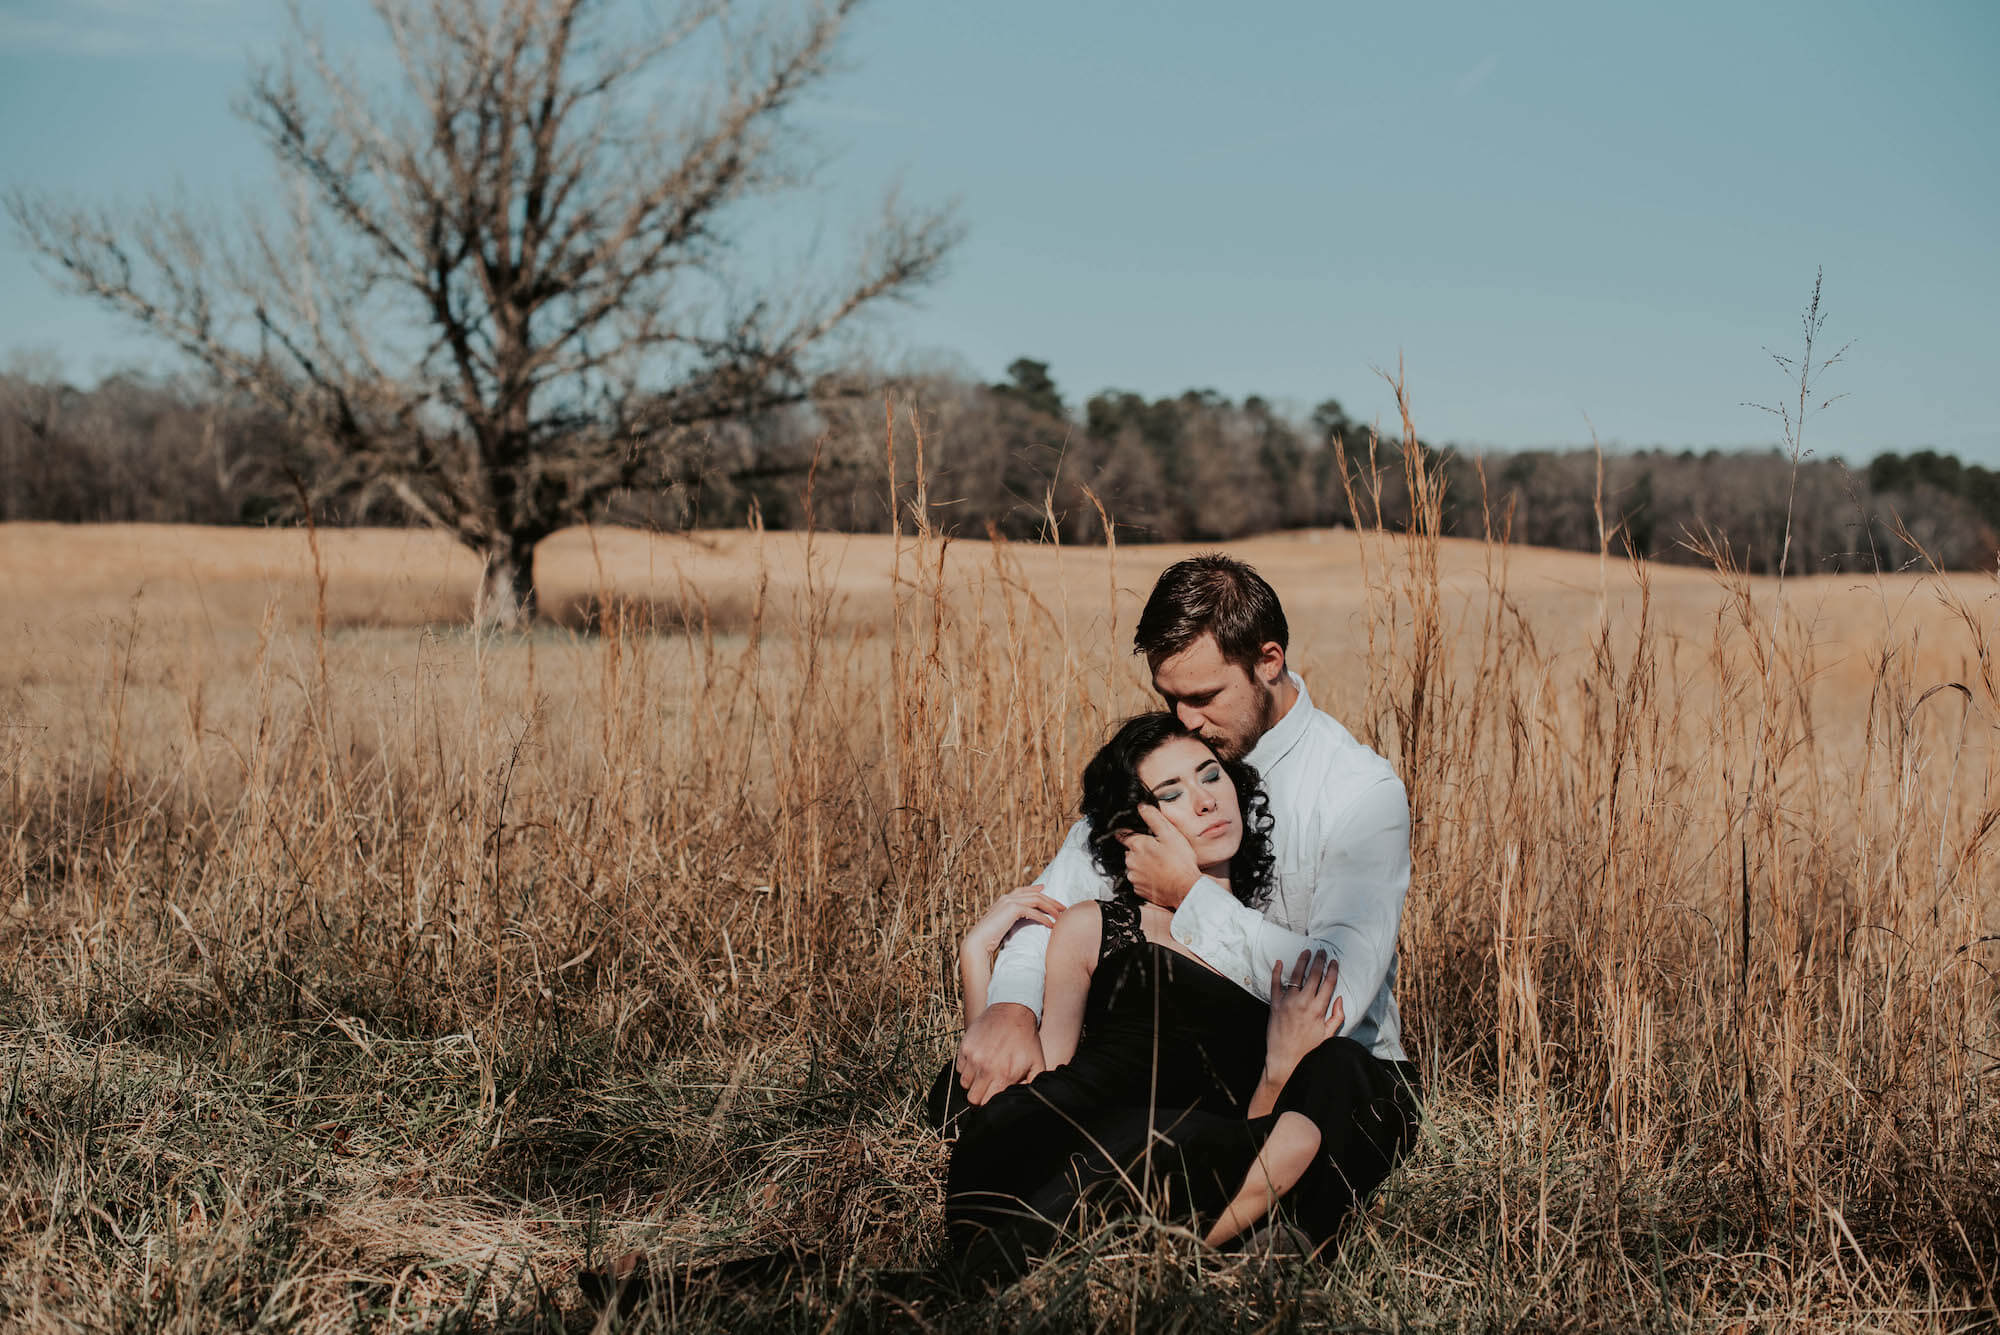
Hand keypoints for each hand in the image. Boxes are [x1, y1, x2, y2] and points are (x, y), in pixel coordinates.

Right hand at [956, 1002, 1042, 1104]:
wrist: (1013, 1010)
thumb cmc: (1026, 1039)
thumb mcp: (1037, 1063)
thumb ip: (1031, 1085)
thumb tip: (1024, 1100)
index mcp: (1004, 1075)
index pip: (987, 1104)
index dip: (990, 1106)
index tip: (993, 1101)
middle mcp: (986, 1067)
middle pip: (972, 1098)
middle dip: (979, 1098)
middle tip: (986, 1091)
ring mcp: (973, 1057)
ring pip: (964, 1084)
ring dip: (973, 1083)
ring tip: (983, 1075)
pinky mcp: (965, 1047)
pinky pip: (959, 1067)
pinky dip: (966, 1068)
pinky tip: (978, 1062)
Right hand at [959, 885, 1065, 962]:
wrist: (978, 942)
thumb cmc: (989, 938)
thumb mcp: (1002, 925)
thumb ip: (1010, 920)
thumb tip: (1021, 922)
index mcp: (1003, 899)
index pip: (1023, 890)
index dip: (1035, 889)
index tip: (1046, 889)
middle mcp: (1007, 897)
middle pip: (1035, 894)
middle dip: (1051, 900)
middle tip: (1063, 907)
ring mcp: (1009, 901)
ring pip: (1037, 900)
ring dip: (1051, 908)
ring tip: (1061, 916)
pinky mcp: (1012, 909)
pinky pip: (1034, 911)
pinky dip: (1045, 918)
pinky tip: (1052, 925)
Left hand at [1117, 806, 1201, 909]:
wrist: (1185, 889)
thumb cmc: (1180, 863)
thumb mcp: (1170, 834)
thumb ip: (1154, 818)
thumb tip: (1142, 807)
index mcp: (1137, 845)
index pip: (1123, 834)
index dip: (1129, 832)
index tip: (1136, 833)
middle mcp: (1131, 861)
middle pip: (1130, 850)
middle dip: (1140, 849)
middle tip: (1158, 850)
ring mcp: (1134, 877)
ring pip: (1134, 865)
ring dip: (1143, 863)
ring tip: (1161, 864)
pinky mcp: (1139, 889)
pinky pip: (1139, 879)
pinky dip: (1146, 877)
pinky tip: (1159, 876)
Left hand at [1264, 950, 1344, 1085]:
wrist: (1285, 1059)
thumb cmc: (1308, 1049)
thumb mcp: (1328, 1035)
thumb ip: (1337, 1016)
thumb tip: (1339, 999)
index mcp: (1318, 1009)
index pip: (1328, 983)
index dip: (1332, 970)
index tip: (1334, 961)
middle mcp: (1303, 1002)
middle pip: (1313, 975)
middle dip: (1319, 960)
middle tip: (1322, 951)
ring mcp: (1288, 1002)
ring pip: (1296, 975)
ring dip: (1302, 961)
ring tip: (1306, 951)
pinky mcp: (1275, 1005)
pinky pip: (1275, 984)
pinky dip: (1277, 972)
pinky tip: (1280, 962)